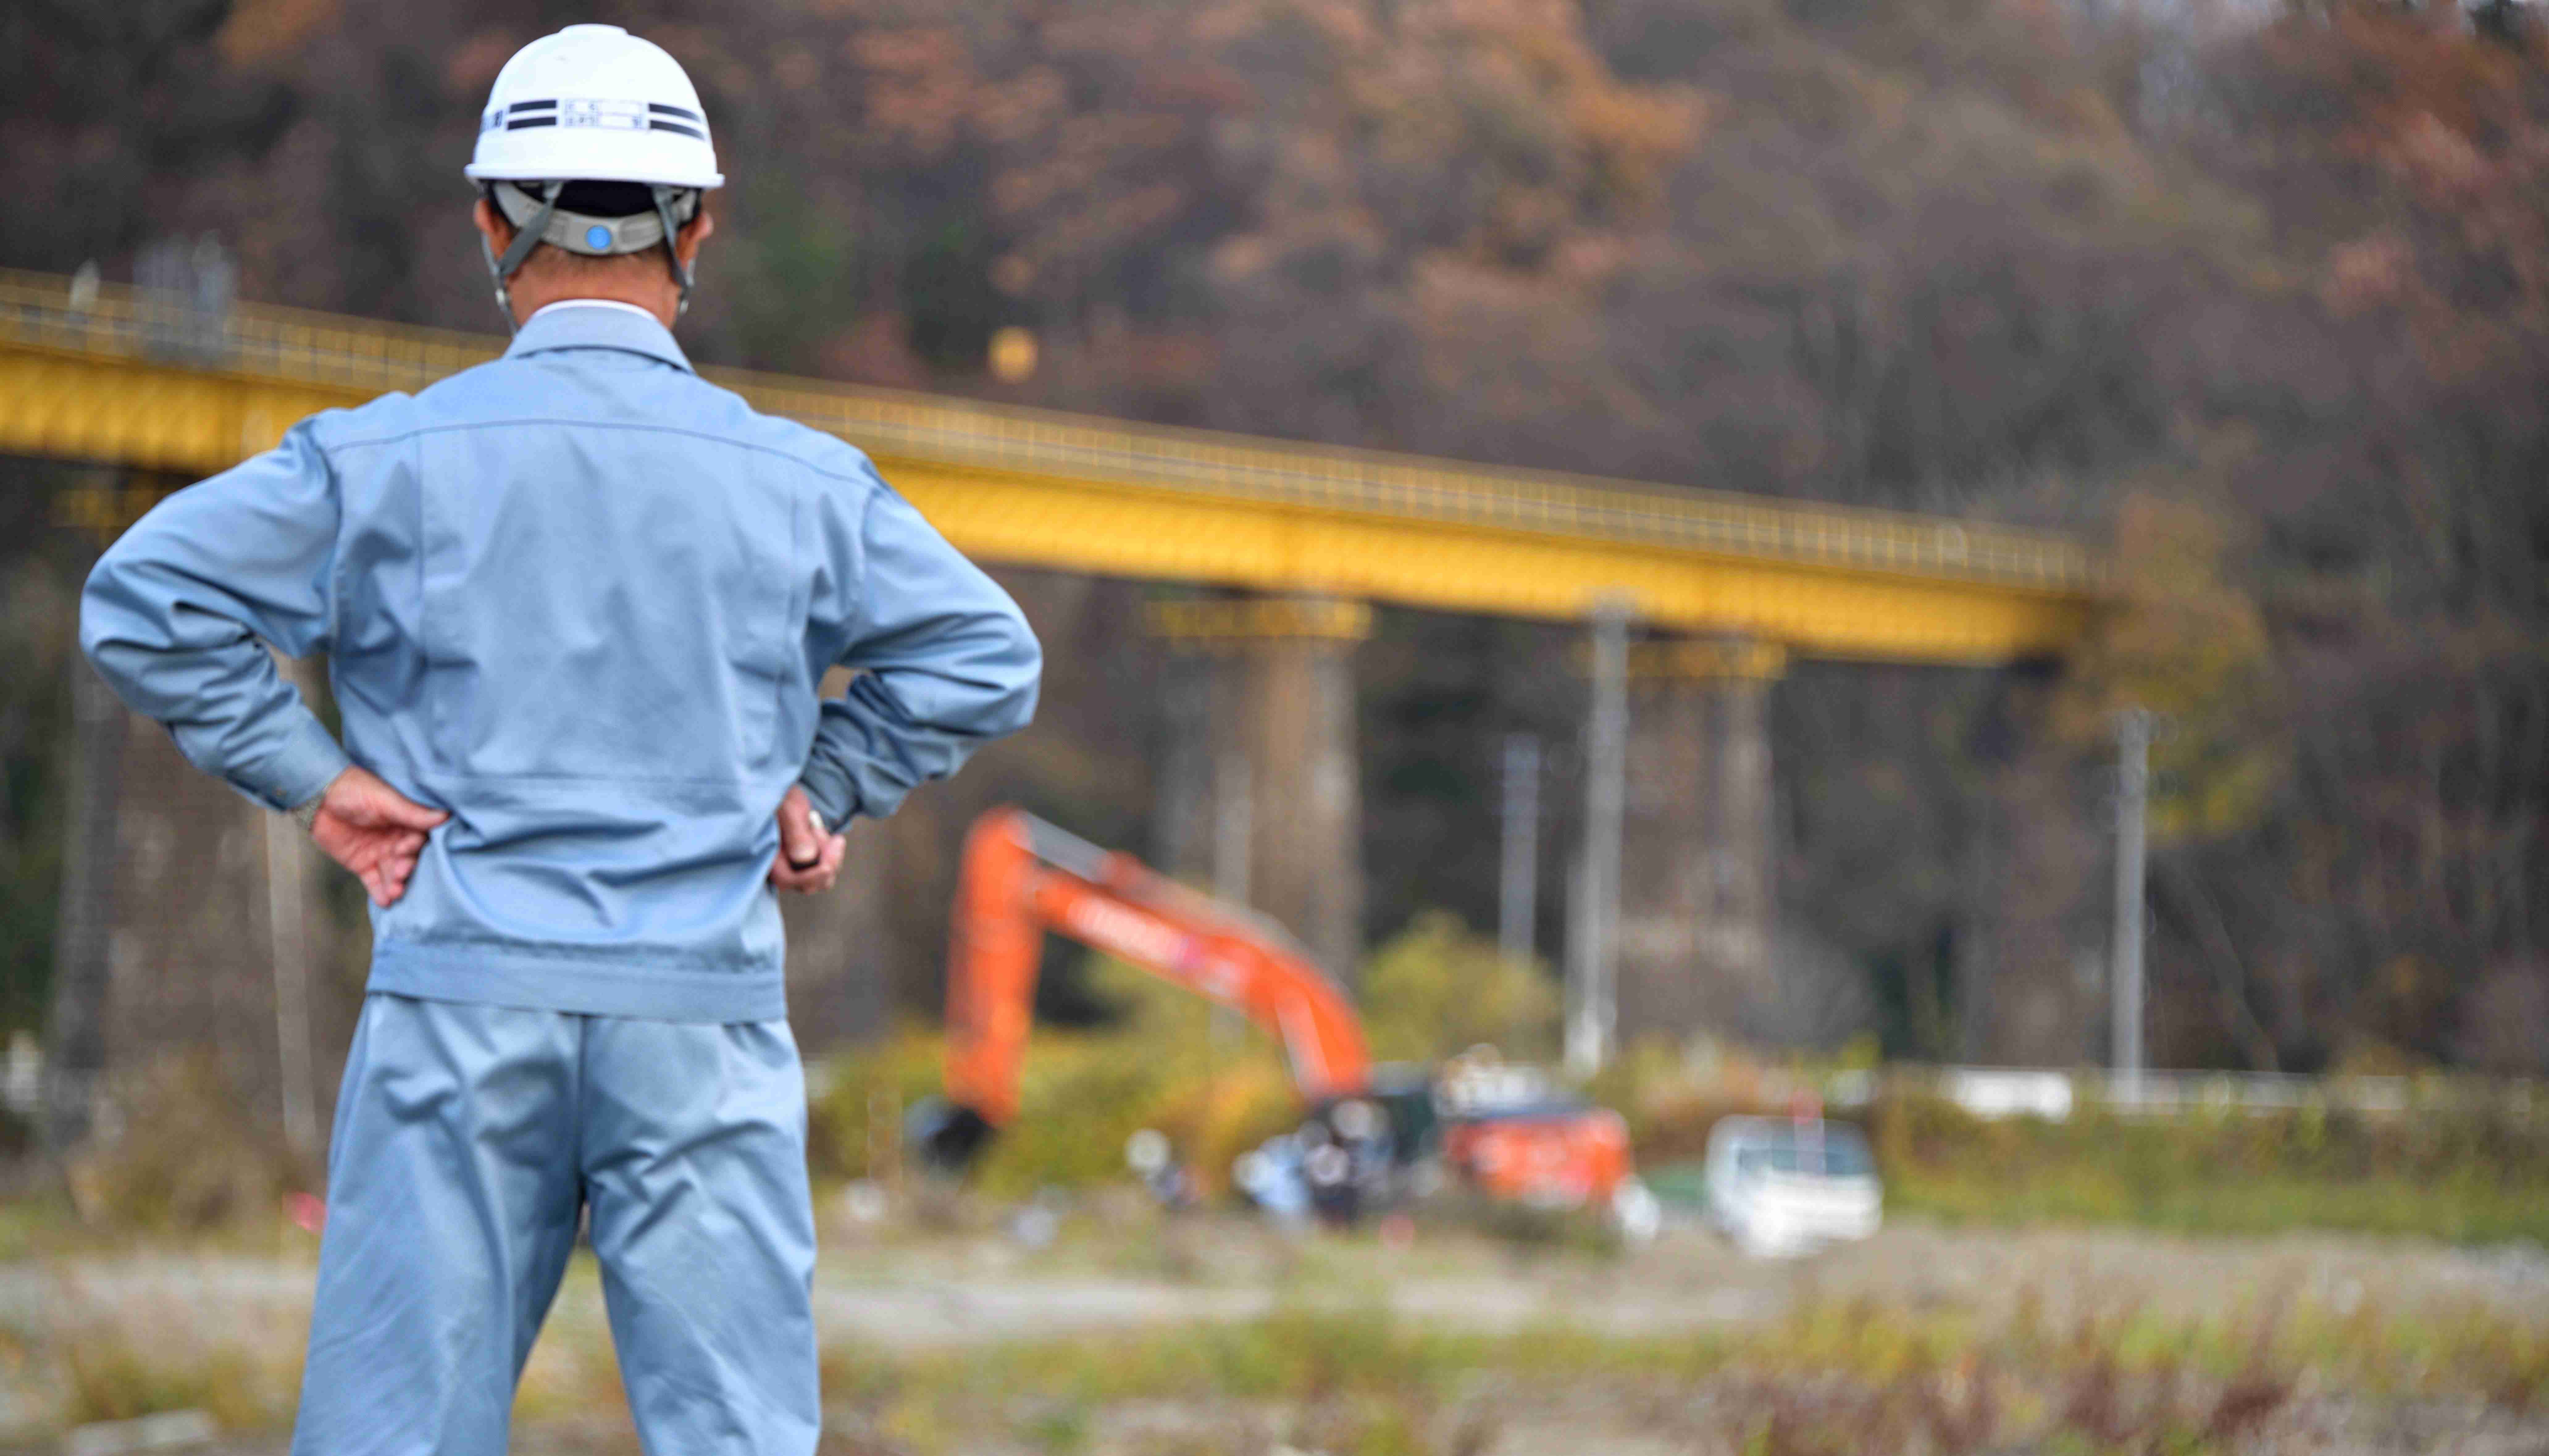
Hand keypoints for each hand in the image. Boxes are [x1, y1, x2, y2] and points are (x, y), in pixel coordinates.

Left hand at [306, 766, 448, 906]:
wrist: (317, 797)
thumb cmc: (355, 790)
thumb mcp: (385, 800)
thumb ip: (412, 813)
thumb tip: (445, 816)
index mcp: (406, 821)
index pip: (419, 838)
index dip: (414, 847)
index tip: (403, 850)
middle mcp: (397, 839)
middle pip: (408, 859)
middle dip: (406, 868)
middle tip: (400, 873)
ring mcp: (380, 853)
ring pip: (393, 873)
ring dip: (396, 884)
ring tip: (395, 892)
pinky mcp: (362, 864)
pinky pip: (374, 882)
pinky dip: (380, 893)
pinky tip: (385, 902)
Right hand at [769, 785, 846, 893]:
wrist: (780, 786)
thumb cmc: (780, 793)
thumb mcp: (787, 807)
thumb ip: (795, 832)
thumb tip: (805, 858)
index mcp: (767, 855)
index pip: (788, 880)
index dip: (811, 876)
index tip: (829, 862)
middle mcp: (778, 864)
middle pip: (808, 884)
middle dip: (827, 864)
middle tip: (834, 839)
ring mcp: (791, 862)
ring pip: (819, 875)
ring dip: (829, 856)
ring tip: (818, 828)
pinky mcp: (803, 857)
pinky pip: (821, 864)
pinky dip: (828, 852)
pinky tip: (820, 831)